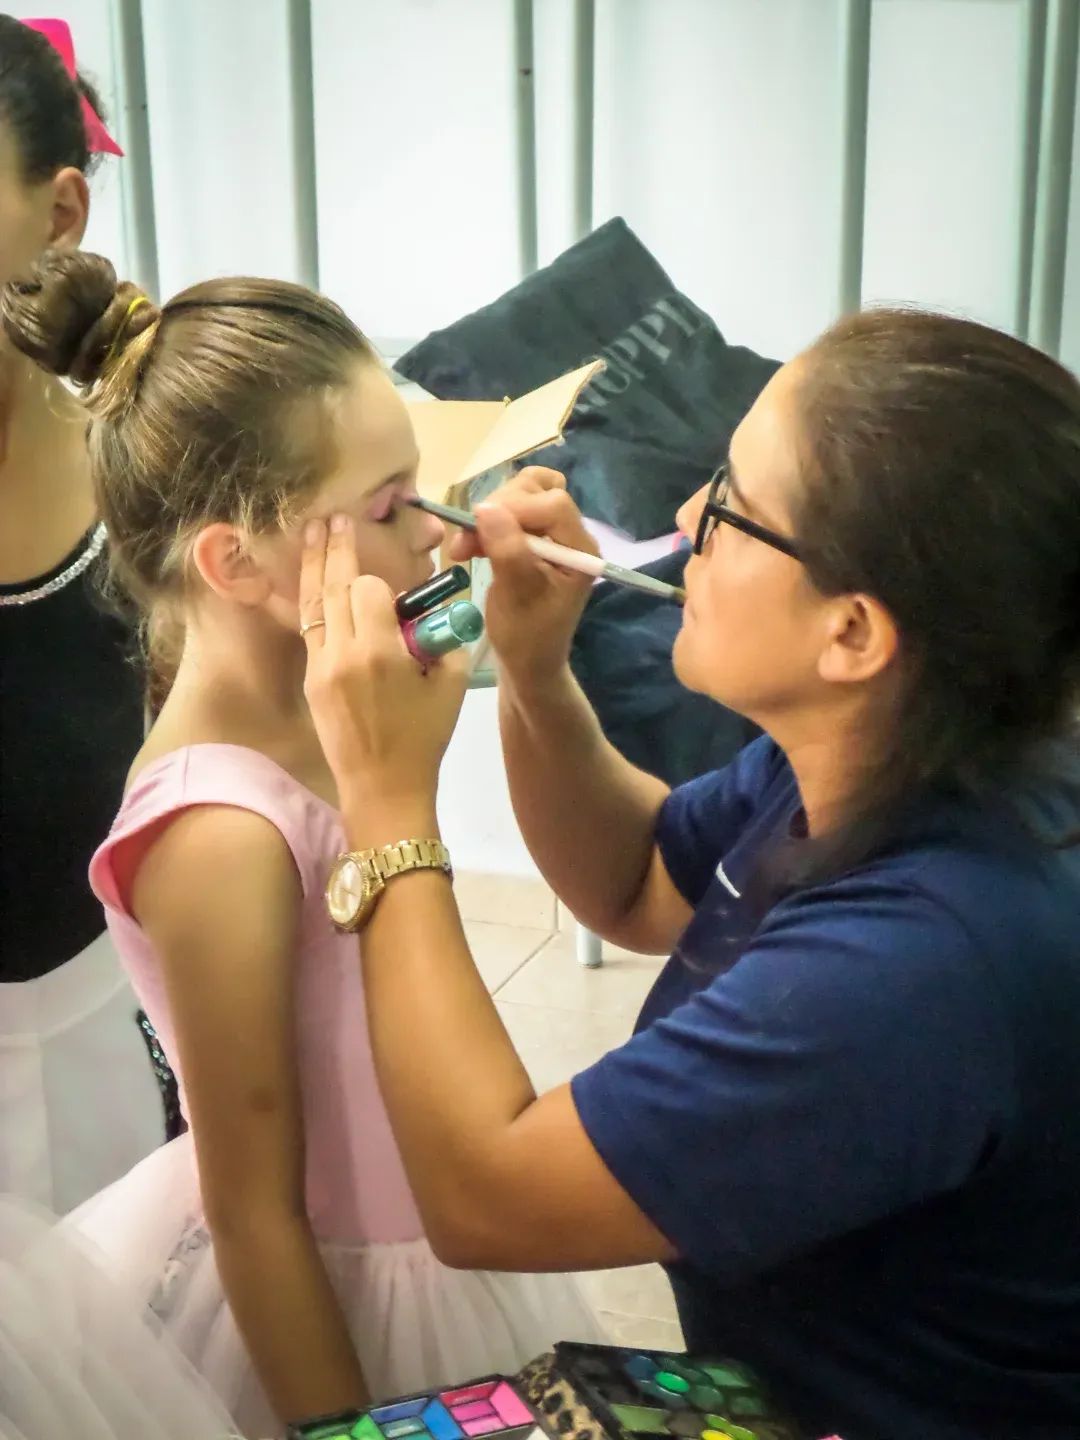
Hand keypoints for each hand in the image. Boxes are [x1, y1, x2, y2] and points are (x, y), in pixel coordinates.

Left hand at [300, 516, 466, 812]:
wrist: (384, 789)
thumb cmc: (425, 739)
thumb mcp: (450, 686)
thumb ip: (444, 641)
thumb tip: (433, 613)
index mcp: (381, 653)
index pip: (368, 590)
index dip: (377, 580)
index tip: (385, 578)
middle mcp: (344, 654)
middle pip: (334, 587)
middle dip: (334, 548)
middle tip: (334, 517)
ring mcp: (321, 667)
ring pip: (314, 604)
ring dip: (313, 565)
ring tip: (312, 532)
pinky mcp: (311, 681)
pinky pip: (309, 629)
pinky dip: (311, 600)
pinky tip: (312, 582)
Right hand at [449, 467, 596, 689]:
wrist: (528, 663)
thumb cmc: (526, 638)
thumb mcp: (516, 597)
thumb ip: (508, 551)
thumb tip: (485, 507)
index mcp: (580, 550)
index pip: (553, 504)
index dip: (514, 507)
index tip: (479, 528)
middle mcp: (571, 536)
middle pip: (537, 491)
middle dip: (497, 510)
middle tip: (466, 542)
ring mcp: (553, 535)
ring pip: (522, 495)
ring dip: (489, 513)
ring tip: (466, 545)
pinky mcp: (534, 539)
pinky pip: (513, 510)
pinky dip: (489, 520)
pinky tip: (472, 542)